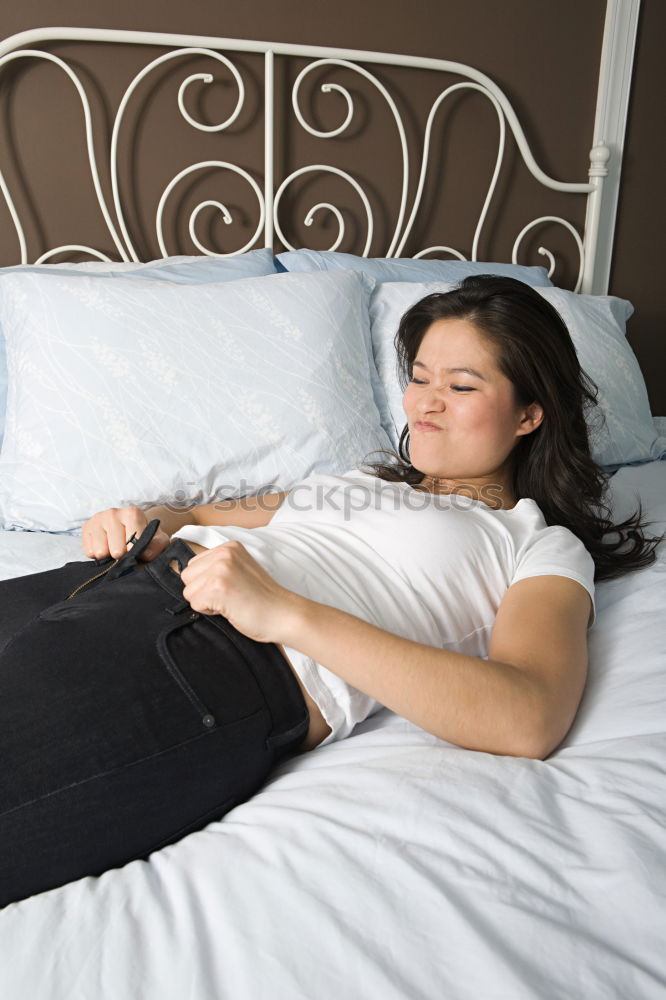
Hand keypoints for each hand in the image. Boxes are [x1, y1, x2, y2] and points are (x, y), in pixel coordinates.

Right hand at [82, 506, 170, 560]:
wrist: (133, 525)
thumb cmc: (146, 535)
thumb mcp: (158, 540)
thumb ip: (157, 547)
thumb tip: (145, 554)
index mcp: (132, 513)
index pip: (132, 543)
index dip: (135, 553)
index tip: (138, 551)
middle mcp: (113, 512)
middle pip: (115, 550)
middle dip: (122, 556)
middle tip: (126, 551)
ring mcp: (97, 518)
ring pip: (100, 552)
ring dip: (108, 556)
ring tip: (116, 548)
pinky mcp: (86, 527)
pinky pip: (89, 552)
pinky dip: (97, 555)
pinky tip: (106, 547)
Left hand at [180, 541, 299, 643]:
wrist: (284, 614)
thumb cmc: (262, 599)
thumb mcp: (239, 571)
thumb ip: (216, 568)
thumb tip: (185, 576)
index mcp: (229, 547)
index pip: (194, 565)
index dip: (207, 582)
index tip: (231, 588)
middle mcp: (224, 553)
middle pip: (187, 576)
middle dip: (202, 591)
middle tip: (230, 596)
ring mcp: (220, 569)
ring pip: (188, 591)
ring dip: (205, 602)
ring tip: (231, 601)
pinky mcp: (217, 587)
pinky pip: (194, 604)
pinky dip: (209, 611)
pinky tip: (230, 608)